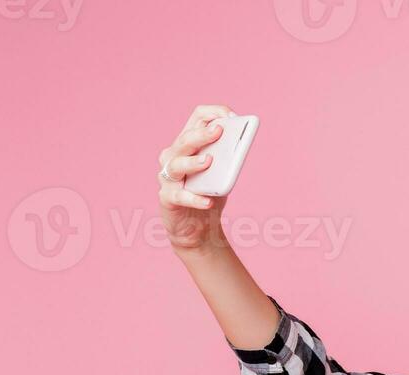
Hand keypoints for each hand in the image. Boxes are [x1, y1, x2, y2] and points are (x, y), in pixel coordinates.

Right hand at [157, 105, 235, 251]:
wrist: (198, 227)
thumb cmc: (209, 193)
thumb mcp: (222, 173)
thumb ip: (228, 158)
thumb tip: (241, 144)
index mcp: (188, 143)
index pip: (197, 117)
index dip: (214, 113)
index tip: (233, 117)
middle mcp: (173, 155)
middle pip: (185, 139)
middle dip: (202, 134)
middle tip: (219, 132)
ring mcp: (168, 176)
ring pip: (177, 163)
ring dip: (193, 162)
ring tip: (209, 161)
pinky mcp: (167, 198)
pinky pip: (179, 196)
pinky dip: (194, 198)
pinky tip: (207, 201)